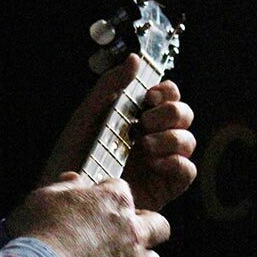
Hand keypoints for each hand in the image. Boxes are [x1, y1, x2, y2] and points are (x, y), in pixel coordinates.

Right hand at [7, 174, 170, 256]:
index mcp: (115, 201)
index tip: (95, 201)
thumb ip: (65, 186)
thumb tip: (74, 180)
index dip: (107, 194)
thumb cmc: (40, 233)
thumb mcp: (45, 197)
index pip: (122, 189)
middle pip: (158, 226)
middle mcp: (132, 232)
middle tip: (128, 229)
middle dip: (147, 225)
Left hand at [41, 55, 196, 210]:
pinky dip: (176, 162)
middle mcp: (153, 138)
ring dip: (170, 138)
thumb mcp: (87, 116)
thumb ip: (110, 86)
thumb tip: (134, 60)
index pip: (167, 97)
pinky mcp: (164, 189)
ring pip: (188, 142)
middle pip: (184, 116)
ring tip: (142, 146)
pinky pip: (187, 171)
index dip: (166, 92)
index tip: (149, 96)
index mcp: (137, 118)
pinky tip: (154, 163)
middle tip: (144, 122)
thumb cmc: (71, 157)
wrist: (67, 197)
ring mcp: (160, 164)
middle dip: (170, 113)